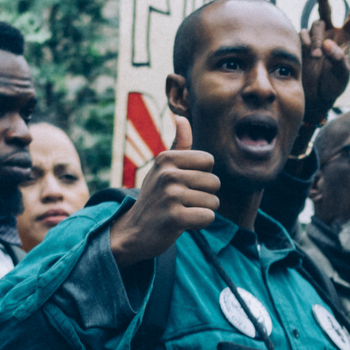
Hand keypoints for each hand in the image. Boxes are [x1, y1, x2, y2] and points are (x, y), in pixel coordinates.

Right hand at [108, 112, 220, 266]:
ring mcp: (170, 196)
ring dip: (202, 210)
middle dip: (204, 196)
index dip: (202, 175)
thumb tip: (182, 117)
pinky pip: (208, 217)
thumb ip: (178, 145)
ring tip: (181, 212)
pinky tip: (182, 224)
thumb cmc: (155, 197)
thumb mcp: (162, 169)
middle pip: (214, 182)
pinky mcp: (175, 218)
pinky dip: (199, 224)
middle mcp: (167, 174)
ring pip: (214, 201)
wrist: (134, 232)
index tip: (183, 184)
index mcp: (166, 159)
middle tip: (182, 203)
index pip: (209, 161)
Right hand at [300, 0, 349, 132]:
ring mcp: (314, 37)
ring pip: (315, 26)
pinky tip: (309, 53)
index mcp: (345, 38)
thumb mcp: (342, 74)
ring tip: (317, 56)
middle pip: (326, 10)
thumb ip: (338, 59)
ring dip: (317, 39)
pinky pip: (303, 35)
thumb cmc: (334, 84)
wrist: (316, 96)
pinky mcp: (302, 43)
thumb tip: (328, 44)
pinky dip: (307, 42)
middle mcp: (330, 34)